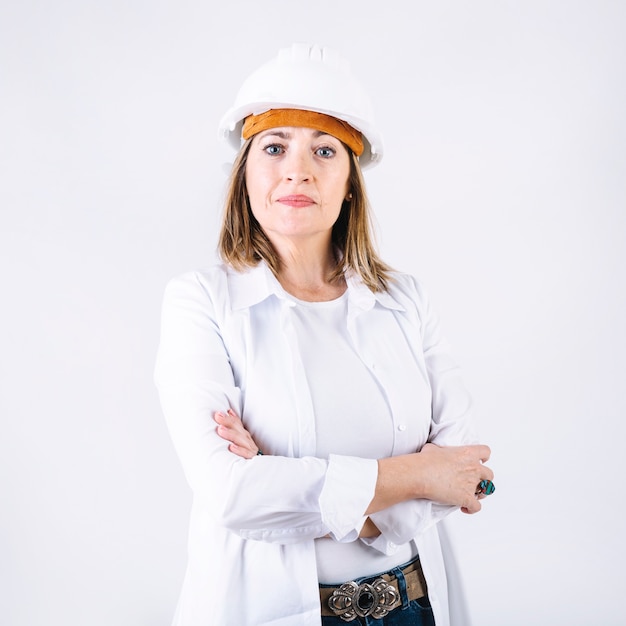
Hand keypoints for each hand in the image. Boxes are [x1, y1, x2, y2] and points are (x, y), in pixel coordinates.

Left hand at [214, 409, 260, 458]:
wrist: (256, 470)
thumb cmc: (242, 453)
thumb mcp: (237, 440)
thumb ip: (233, 427)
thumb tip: (228, 411)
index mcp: (243, 435)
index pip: (236, 423)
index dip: (228, 417)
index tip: (218, 414)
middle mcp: (247, 440)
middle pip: (239, 429)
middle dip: (228, 422)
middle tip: (218, 417)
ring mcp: (251, 449)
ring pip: (242, 440)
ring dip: (231, 434)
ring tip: (221, 430)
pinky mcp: (252, 458)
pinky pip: (247, 454)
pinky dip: (239, 450)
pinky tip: (231, 447)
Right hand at [368, 442, 493, 515]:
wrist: (421, 474)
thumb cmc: (425, 461)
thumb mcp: (434, 448)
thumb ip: (441, 450)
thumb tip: (435, 451)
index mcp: (467, 453)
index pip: (485, 452)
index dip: (484, 457)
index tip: (481, 461)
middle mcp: (473, 468)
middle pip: (489, 474)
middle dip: (484, 478)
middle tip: (475, 480)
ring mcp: (471, 484)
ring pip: (486, 491)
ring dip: (480, 493)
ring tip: (473, 494)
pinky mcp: (466, 498)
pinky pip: (476, 507)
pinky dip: (472, 509)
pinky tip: (464, 508)